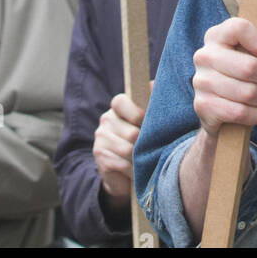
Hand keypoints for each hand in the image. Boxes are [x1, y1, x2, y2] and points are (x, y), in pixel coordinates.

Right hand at [93, 86, 151, 201]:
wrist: (124, 173)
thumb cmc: (141, 141)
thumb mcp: (147, 119)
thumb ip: (151, 101)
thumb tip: (154, 84)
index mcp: (117, 107)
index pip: (120, 102)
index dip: (136, 113)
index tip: (147, 124)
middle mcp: (106, 121)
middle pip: (131, 132)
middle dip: (145, 144)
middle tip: (155, 149)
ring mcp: (101, 139)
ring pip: (128, 150)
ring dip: (141, 159)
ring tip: (149, 162)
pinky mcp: (100, 158)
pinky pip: (123, 164)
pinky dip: (134, 170)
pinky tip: (138, 172)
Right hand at [191, 14, 256, 138]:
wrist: (226, 113)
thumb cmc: (246, 75)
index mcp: (216, 35)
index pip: (239, 26)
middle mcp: (203, 55)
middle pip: (249, 67)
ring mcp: (200, 81)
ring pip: (247, 93)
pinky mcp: (201, 105)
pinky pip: (240, 112)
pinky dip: (253, 115)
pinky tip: (250, 112)